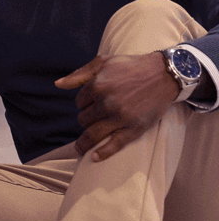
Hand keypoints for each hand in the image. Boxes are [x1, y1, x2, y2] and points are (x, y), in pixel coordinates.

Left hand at [55, 51, 178, 160]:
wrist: (163, 75)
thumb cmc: (130, 66)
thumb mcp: (102, 62)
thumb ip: (79, 74)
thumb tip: (58, 84)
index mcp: (97, 86)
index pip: (79, 102)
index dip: (83, 103)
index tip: (91, 103)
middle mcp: (106, 103)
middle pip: (84, 119)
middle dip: (86, 119)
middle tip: (93, 119)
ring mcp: (120, 118)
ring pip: (93, 134)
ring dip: (84, 142)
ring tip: (80, 148)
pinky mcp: (134, 128)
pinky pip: (115, 144)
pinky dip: (103, 153)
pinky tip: (94, 158)